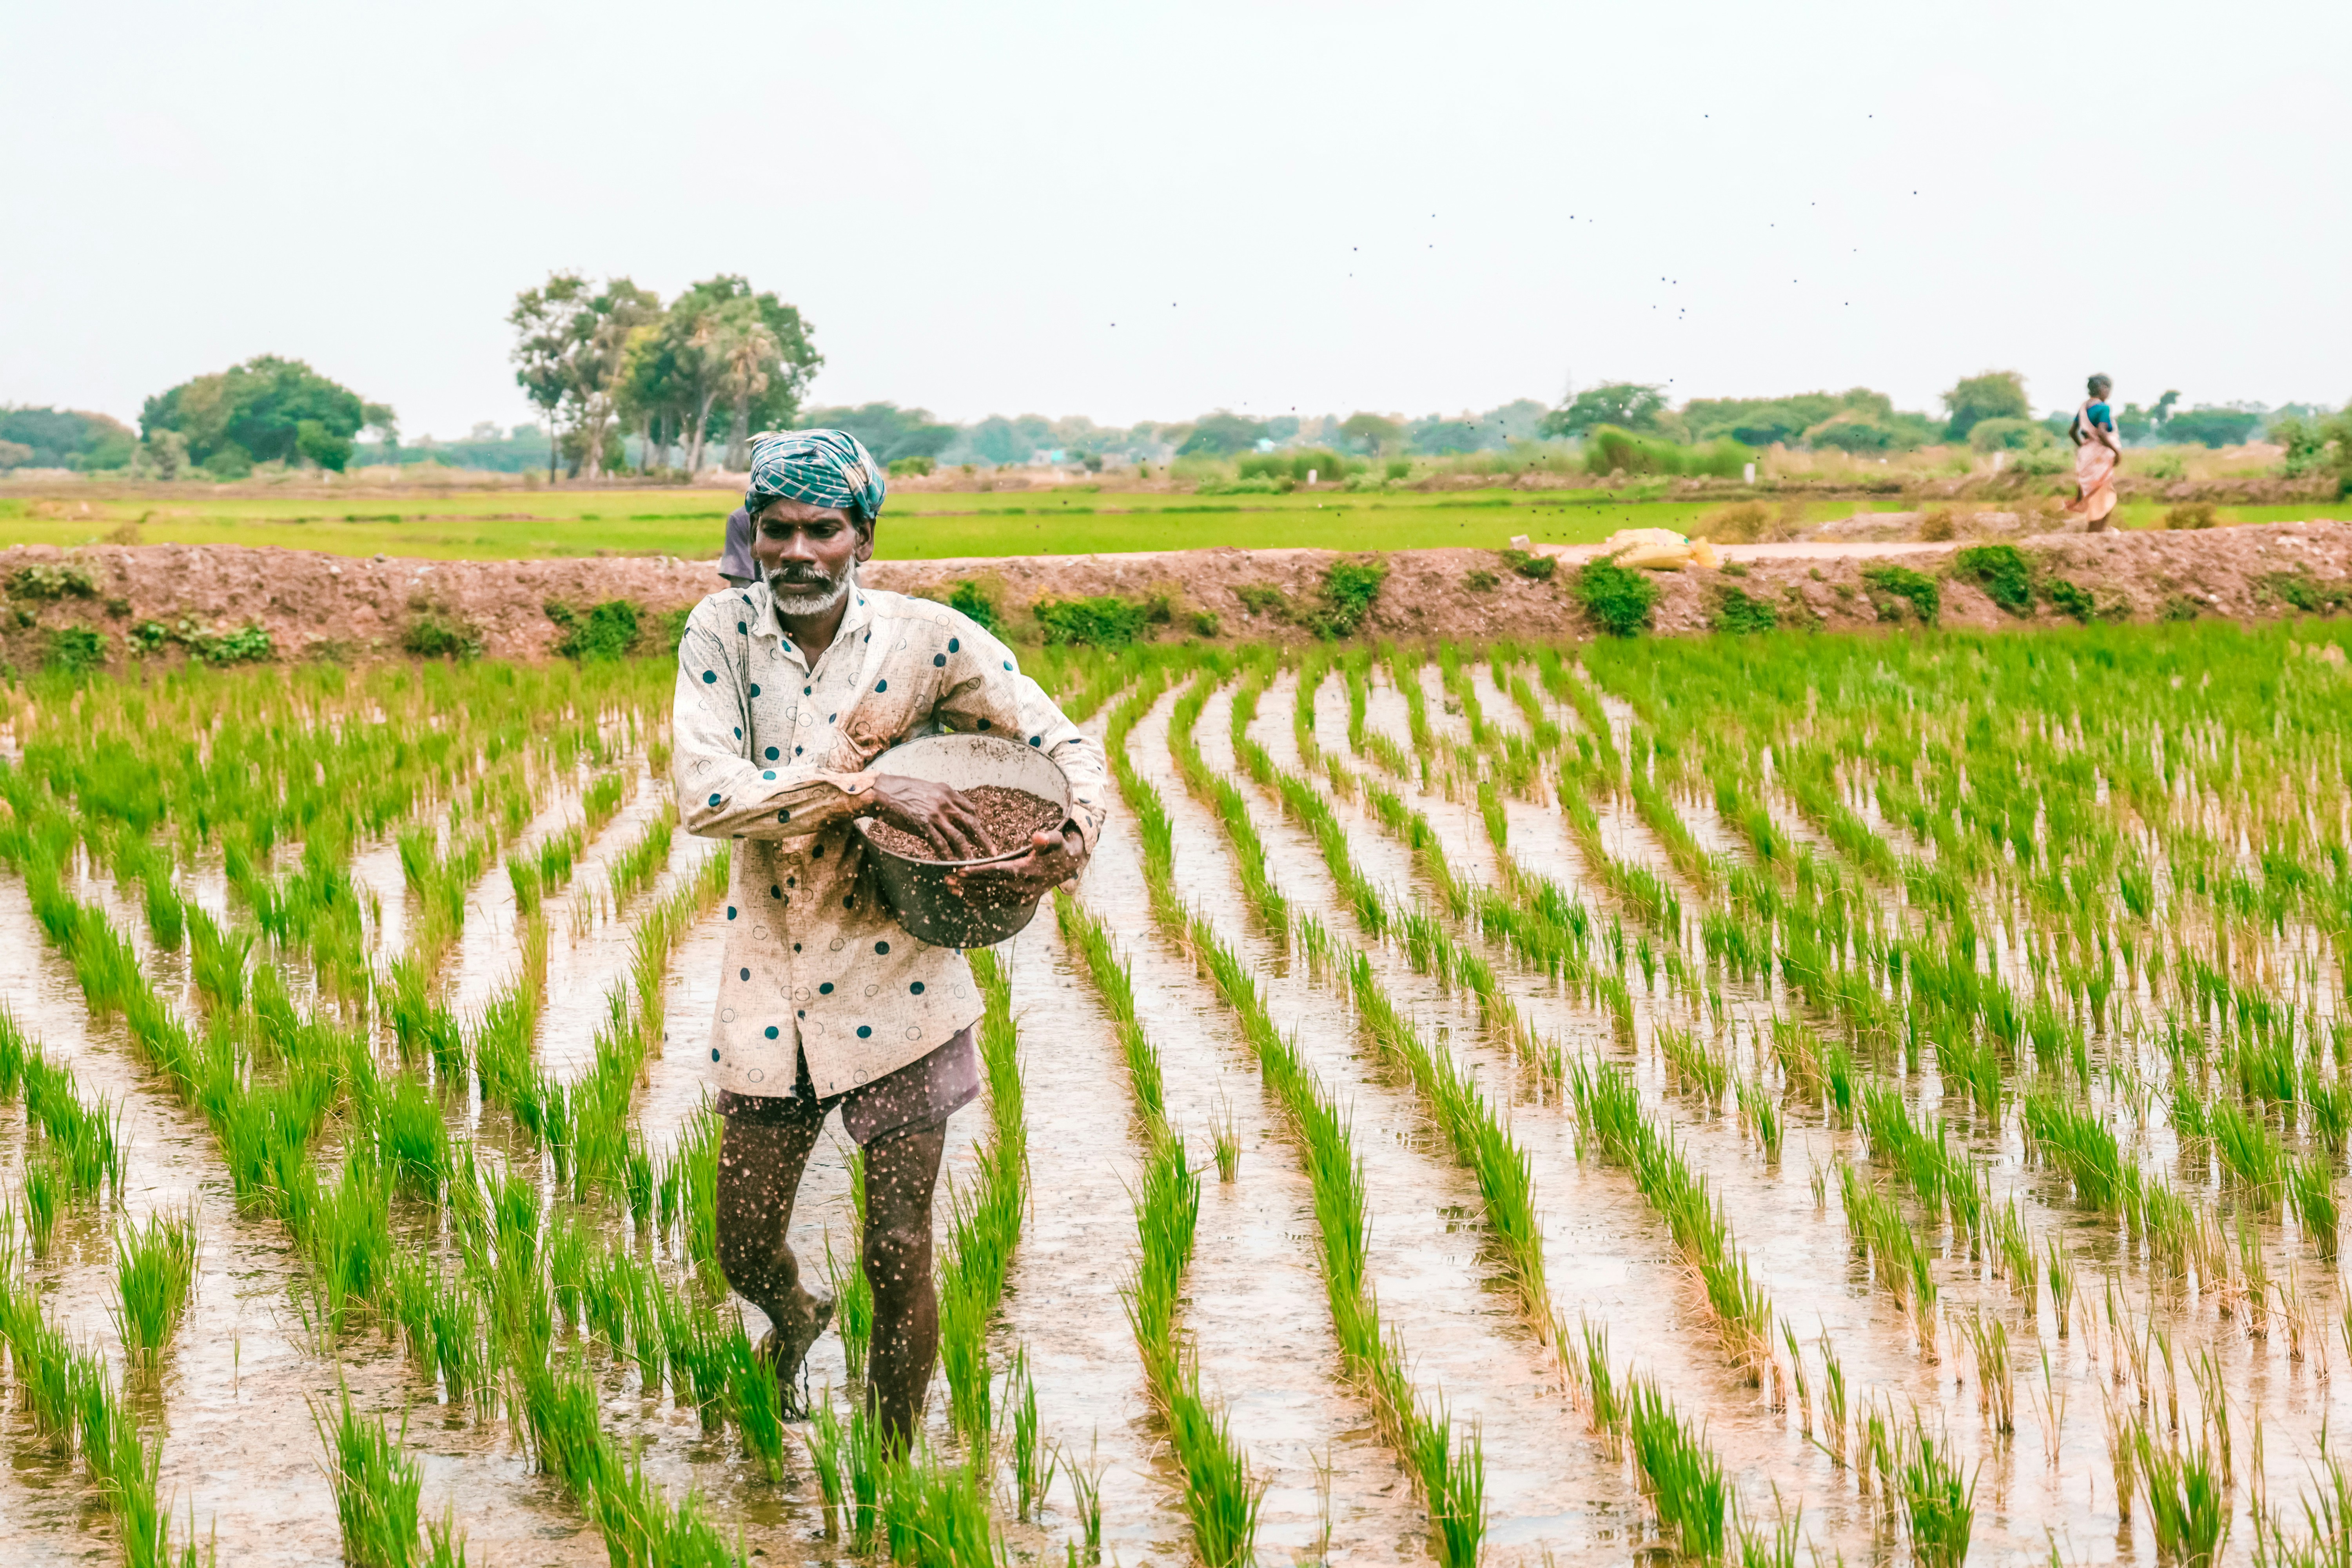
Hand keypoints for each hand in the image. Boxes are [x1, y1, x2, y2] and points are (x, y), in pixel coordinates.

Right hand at [867, 775, 998, 859]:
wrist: (880, 791)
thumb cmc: (899, 790)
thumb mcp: (926, 789)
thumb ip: (939, 799)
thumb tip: (946, 810)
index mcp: (947, 791)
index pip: (970, 808)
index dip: (976, 822)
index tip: (980, 833)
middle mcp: (945, 802)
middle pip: (971, 823)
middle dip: (983, 839)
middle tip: (992, 851)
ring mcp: (935, 814)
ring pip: (959, 836)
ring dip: (968, 852)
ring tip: (975, 863)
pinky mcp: (923, 825)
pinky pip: (940, 844)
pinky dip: (948, 855)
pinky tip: (952, 864)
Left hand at [945, 824, 1087, 908]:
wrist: (1068, 866)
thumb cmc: (1058, 849)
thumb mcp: (1056, 840)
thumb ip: (1047, 839)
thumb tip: (1039, 837)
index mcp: (1028, 871)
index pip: (998, 871)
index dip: (979, 871)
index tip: (961, 871)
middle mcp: (1023, 887)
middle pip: (989, 886)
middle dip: (967, 884)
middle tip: (947, 881)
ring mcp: (1021, 897)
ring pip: (990, 897)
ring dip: (970, 894)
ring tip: (950, 890)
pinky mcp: (1019, 901)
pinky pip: (997, 903)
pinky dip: (981, 902)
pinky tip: (966, 901)